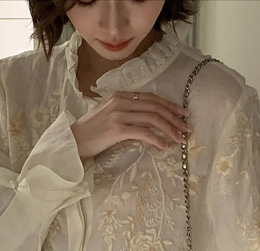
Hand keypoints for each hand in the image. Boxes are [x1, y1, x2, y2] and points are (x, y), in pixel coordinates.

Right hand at [70, 91, 188, 160]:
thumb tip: (146, 123)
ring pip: (152, 118)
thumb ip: (127, 114)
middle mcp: (121, 101)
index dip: (169, 105)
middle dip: (174, 117)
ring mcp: (119, 114)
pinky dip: (157, 139)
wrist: (73, 142)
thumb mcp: (109, 116)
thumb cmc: (90, 133)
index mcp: (120, 96)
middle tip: (186, 127)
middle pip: (155, 106)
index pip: (150, 98)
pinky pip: (144, 133)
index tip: (181, 113)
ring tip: (179, 139)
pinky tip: (165, 146)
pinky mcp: (117, 129)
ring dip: (169, 129)